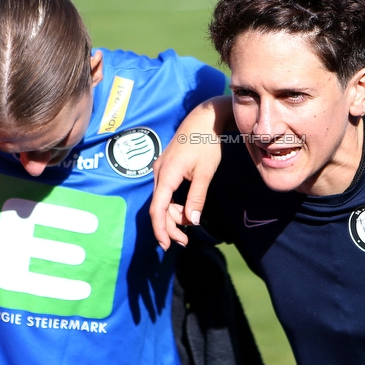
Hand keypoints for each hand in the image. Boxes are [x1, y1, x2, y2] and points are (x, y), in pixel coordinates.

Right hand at [151, 95, 232, 248]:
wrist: (205, 118)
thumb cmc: (207, 143)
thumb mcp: (205, 172)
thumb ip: (197, 197)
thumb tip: (192, 221)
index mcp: (167, 174)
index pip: (158, 209)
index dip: (161, 229)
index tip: (167, 246)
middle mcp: (159, 172)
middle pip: (159, 207)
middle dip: (170, 226)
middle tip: (186, 240)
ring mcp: (161, 169)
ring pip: (162, 200)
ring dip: (174, 215)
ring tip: (191, 222)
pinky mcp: (167, 167)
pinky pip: (166, 192)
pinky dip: (174, 204)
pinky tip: (186, 209)